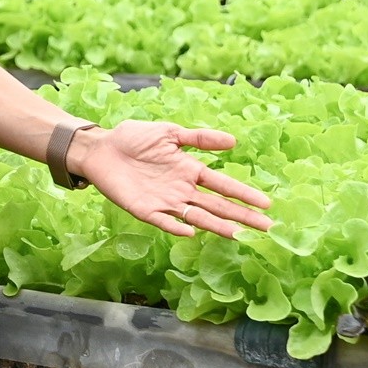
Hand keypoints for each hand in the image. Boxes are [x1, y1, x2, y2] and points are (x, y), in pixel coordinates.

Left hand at [70, 120, 273, 238]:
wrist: (100, 148)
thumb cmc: (133, 138)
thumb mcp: (169, 133)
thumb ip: (199, 138)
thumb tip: (233, 141)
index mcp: (190, 170)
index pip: (223, 185)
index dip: (244, 194)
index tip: (266, 204)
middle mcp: (182, 189)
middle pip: (217, 205)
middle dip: (242, 216)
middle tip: (267, 228)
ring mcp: (165, 201)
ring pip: (197, 217)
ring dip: (217, 226)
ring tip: (239, 234)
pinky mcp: (145, 210)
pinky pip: (164, 221)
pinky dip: (176, 227)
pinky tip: (191, 232)